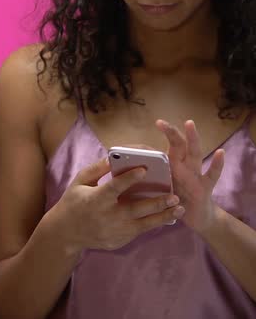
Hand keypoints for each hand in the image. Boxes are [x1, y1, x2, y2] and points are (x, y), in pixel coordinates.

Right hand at [51, 157, 184, 252]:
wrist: (66, 233)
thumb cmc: (73, 202)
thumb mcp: (79, 182)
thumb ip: (97, 169)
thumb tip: (114, 156)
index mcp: (95, 200)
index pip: (114, 188)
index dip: (128, 179)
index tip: (144, 169)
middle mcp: (107, 217)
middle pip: (135, 209)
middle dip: (156, 203)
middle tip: (174, 196)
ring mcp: (114, 231)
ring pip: (143, 224)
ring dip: (163, 216)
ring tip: (179, 209)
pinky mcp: (119, 241)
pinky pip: (139, 231)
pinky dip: (154, 223)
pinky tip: (167, 216)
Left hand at [156, 119, 224, 233]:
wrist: (196, 218)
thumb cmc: (173, 201)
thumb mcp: (158, 189)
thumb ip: (145, 181)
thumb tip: (119, 176)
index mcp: (172, 166)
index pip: (166, 147)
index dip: (159, 139)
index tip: (153, 125)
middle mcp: (184, 167)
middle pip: (179, 146)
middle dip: (171, 133)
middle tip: (161, 122)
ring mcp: (196, 175)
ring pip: (195, 154)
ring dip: (192, 138)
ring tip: (189, 123)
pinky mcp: (205, 187)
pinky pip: (212, 174)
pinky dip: (217, 164)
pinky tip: (220, 152)